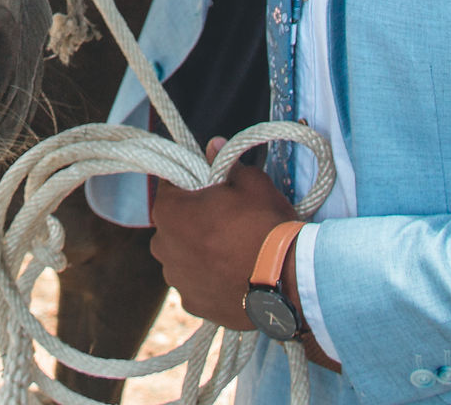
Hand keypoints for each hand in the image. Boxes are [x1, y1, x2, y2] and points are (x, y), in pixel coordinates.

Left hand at [150, 137, 340, 369]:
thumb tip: (212, 145)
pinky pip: (196, 283)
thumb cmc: (266, 226)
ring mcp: (177, 279)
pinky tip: (235, 275)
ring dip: (200, 250)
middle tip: (228, 218)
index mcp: (169, 211)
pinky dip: (210, 278)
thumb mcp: (252, 183)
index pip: (171, 185)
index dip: (192, 182)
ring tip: (235, 250)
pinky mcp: (194, 305)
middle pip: (175, 222)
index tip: (213, 186)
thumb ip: (226, 163)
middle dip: (195, 218)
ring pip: (183, 255)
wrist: (287, 282)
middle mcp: (162, 246)